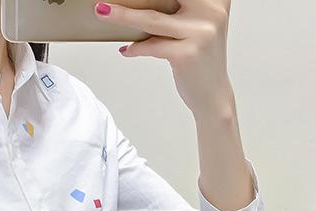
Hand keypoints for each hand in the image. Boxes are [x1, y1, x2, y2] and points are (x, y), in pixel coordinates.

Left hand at [94, 0, 234, 118]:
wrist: (212, 95)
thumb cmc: (198, 59)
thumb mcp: (195, 26)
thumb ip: (178, 9)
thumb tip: (136, 3)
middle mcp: (212, 11)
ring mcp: (201, 32)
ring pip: (152, 19)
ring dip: (122, 15)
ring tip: (103, 11)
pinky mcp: (188, 53)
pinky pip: (152, 45)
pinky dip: (136, 48)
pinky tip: (127, 50)